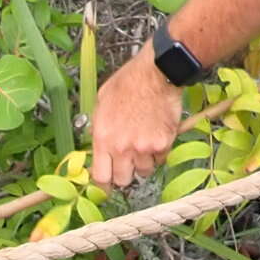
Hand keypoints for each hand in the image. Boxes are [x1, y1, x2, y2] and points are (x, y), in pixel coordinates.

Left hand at [90, 49, 183, 190]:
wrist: (156, 73)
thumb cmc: (128, 83)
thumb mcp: (101, 103)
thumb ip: (98, 128)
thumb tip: (96, 144)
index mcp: (103, 138)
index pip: (101, 177)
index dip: (103, 185)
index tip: (106, 185)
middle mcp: (122, 148)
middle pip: (123, 180)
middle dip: (125, 174)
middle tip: (128, 162)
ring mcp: (144, 148)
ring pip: (144, 171)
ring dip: (143, 163)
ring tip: (143, 144)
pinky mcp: (163, 144)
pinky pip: (160, 160)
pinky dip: (159, 153)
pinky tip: (156, 136)